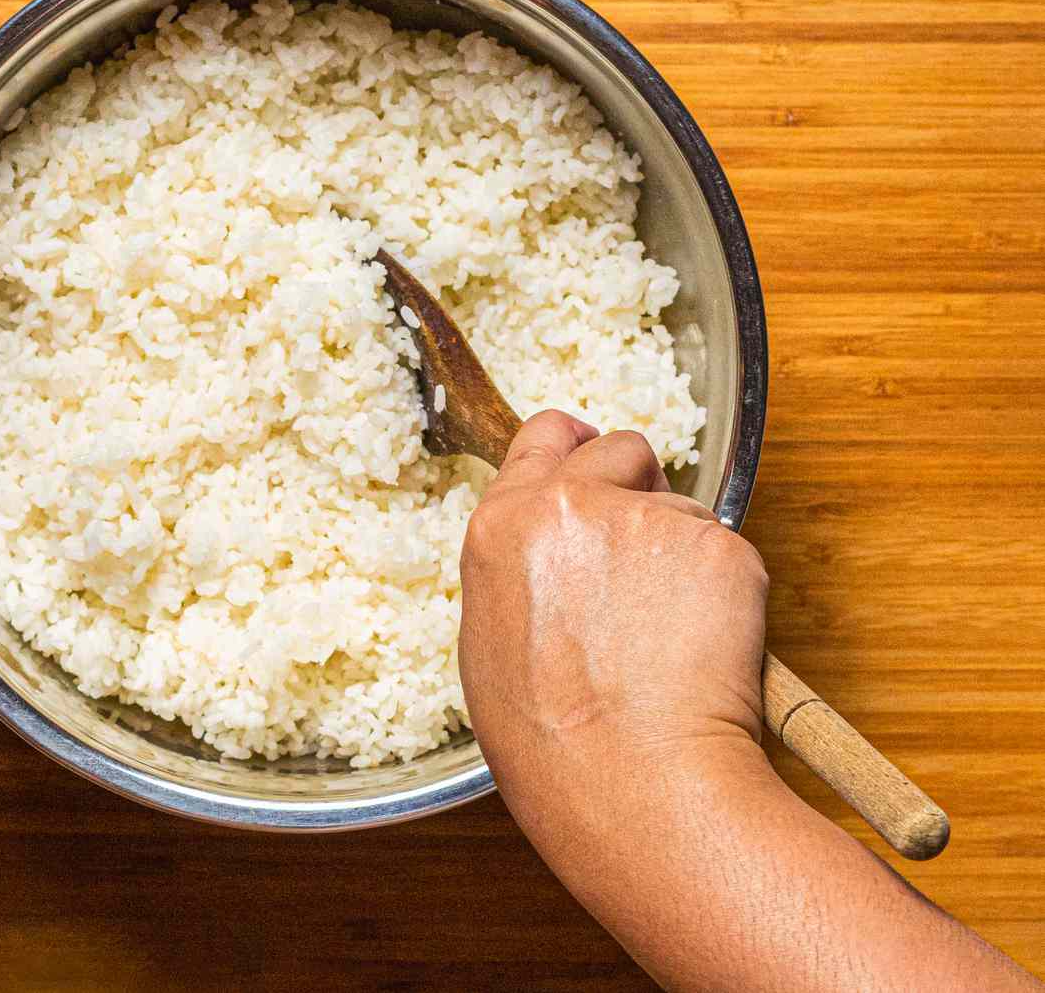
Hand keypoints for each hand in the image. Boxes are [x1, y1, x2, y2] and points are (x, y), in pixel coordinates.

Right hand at [459, 410, 769, 822]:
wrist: (633, 784)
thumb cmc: (554, 743)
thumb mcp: (491, 643)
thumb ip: (520, 567)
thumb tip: (551, 554)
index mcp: (503, 526)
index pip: (544, 435)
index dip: (576, 446)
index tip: (596, 456)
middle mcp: (570, 506)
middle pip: (619, 450)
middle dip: (638, 485)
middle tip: (648, 552)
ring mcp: (648, 521)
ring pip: (681, 507)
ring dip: (681, 552)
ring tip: (669, 636)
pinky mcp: (718, 547)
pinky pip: (728, 553)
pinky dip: (726, 592)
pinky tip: (701, 649)